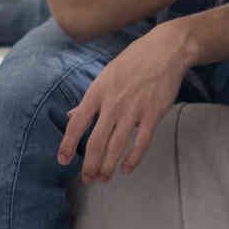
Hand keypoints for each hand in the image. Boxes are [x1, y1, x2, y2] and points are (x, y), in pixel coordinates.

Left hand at [56, 23, 192, 182]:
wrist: (165, 50)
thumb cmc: (134, 62)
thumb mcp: (106, 76)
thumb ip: (90, 99)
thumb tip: (72, 115)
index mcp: (98, 92)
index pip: (77, 124)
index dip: (67, 144)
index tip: (62, 160)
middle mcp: (113, 102)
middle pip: (95, 142)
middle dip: (89, 165)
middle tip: (88, 179)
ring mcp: (134, 109)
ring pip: (116, 146)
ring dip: (108, 166)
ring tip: (104, 178)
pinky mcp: (153, 113)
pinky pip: (141, 142)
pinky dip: (133, 159)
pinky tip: (127, 169)